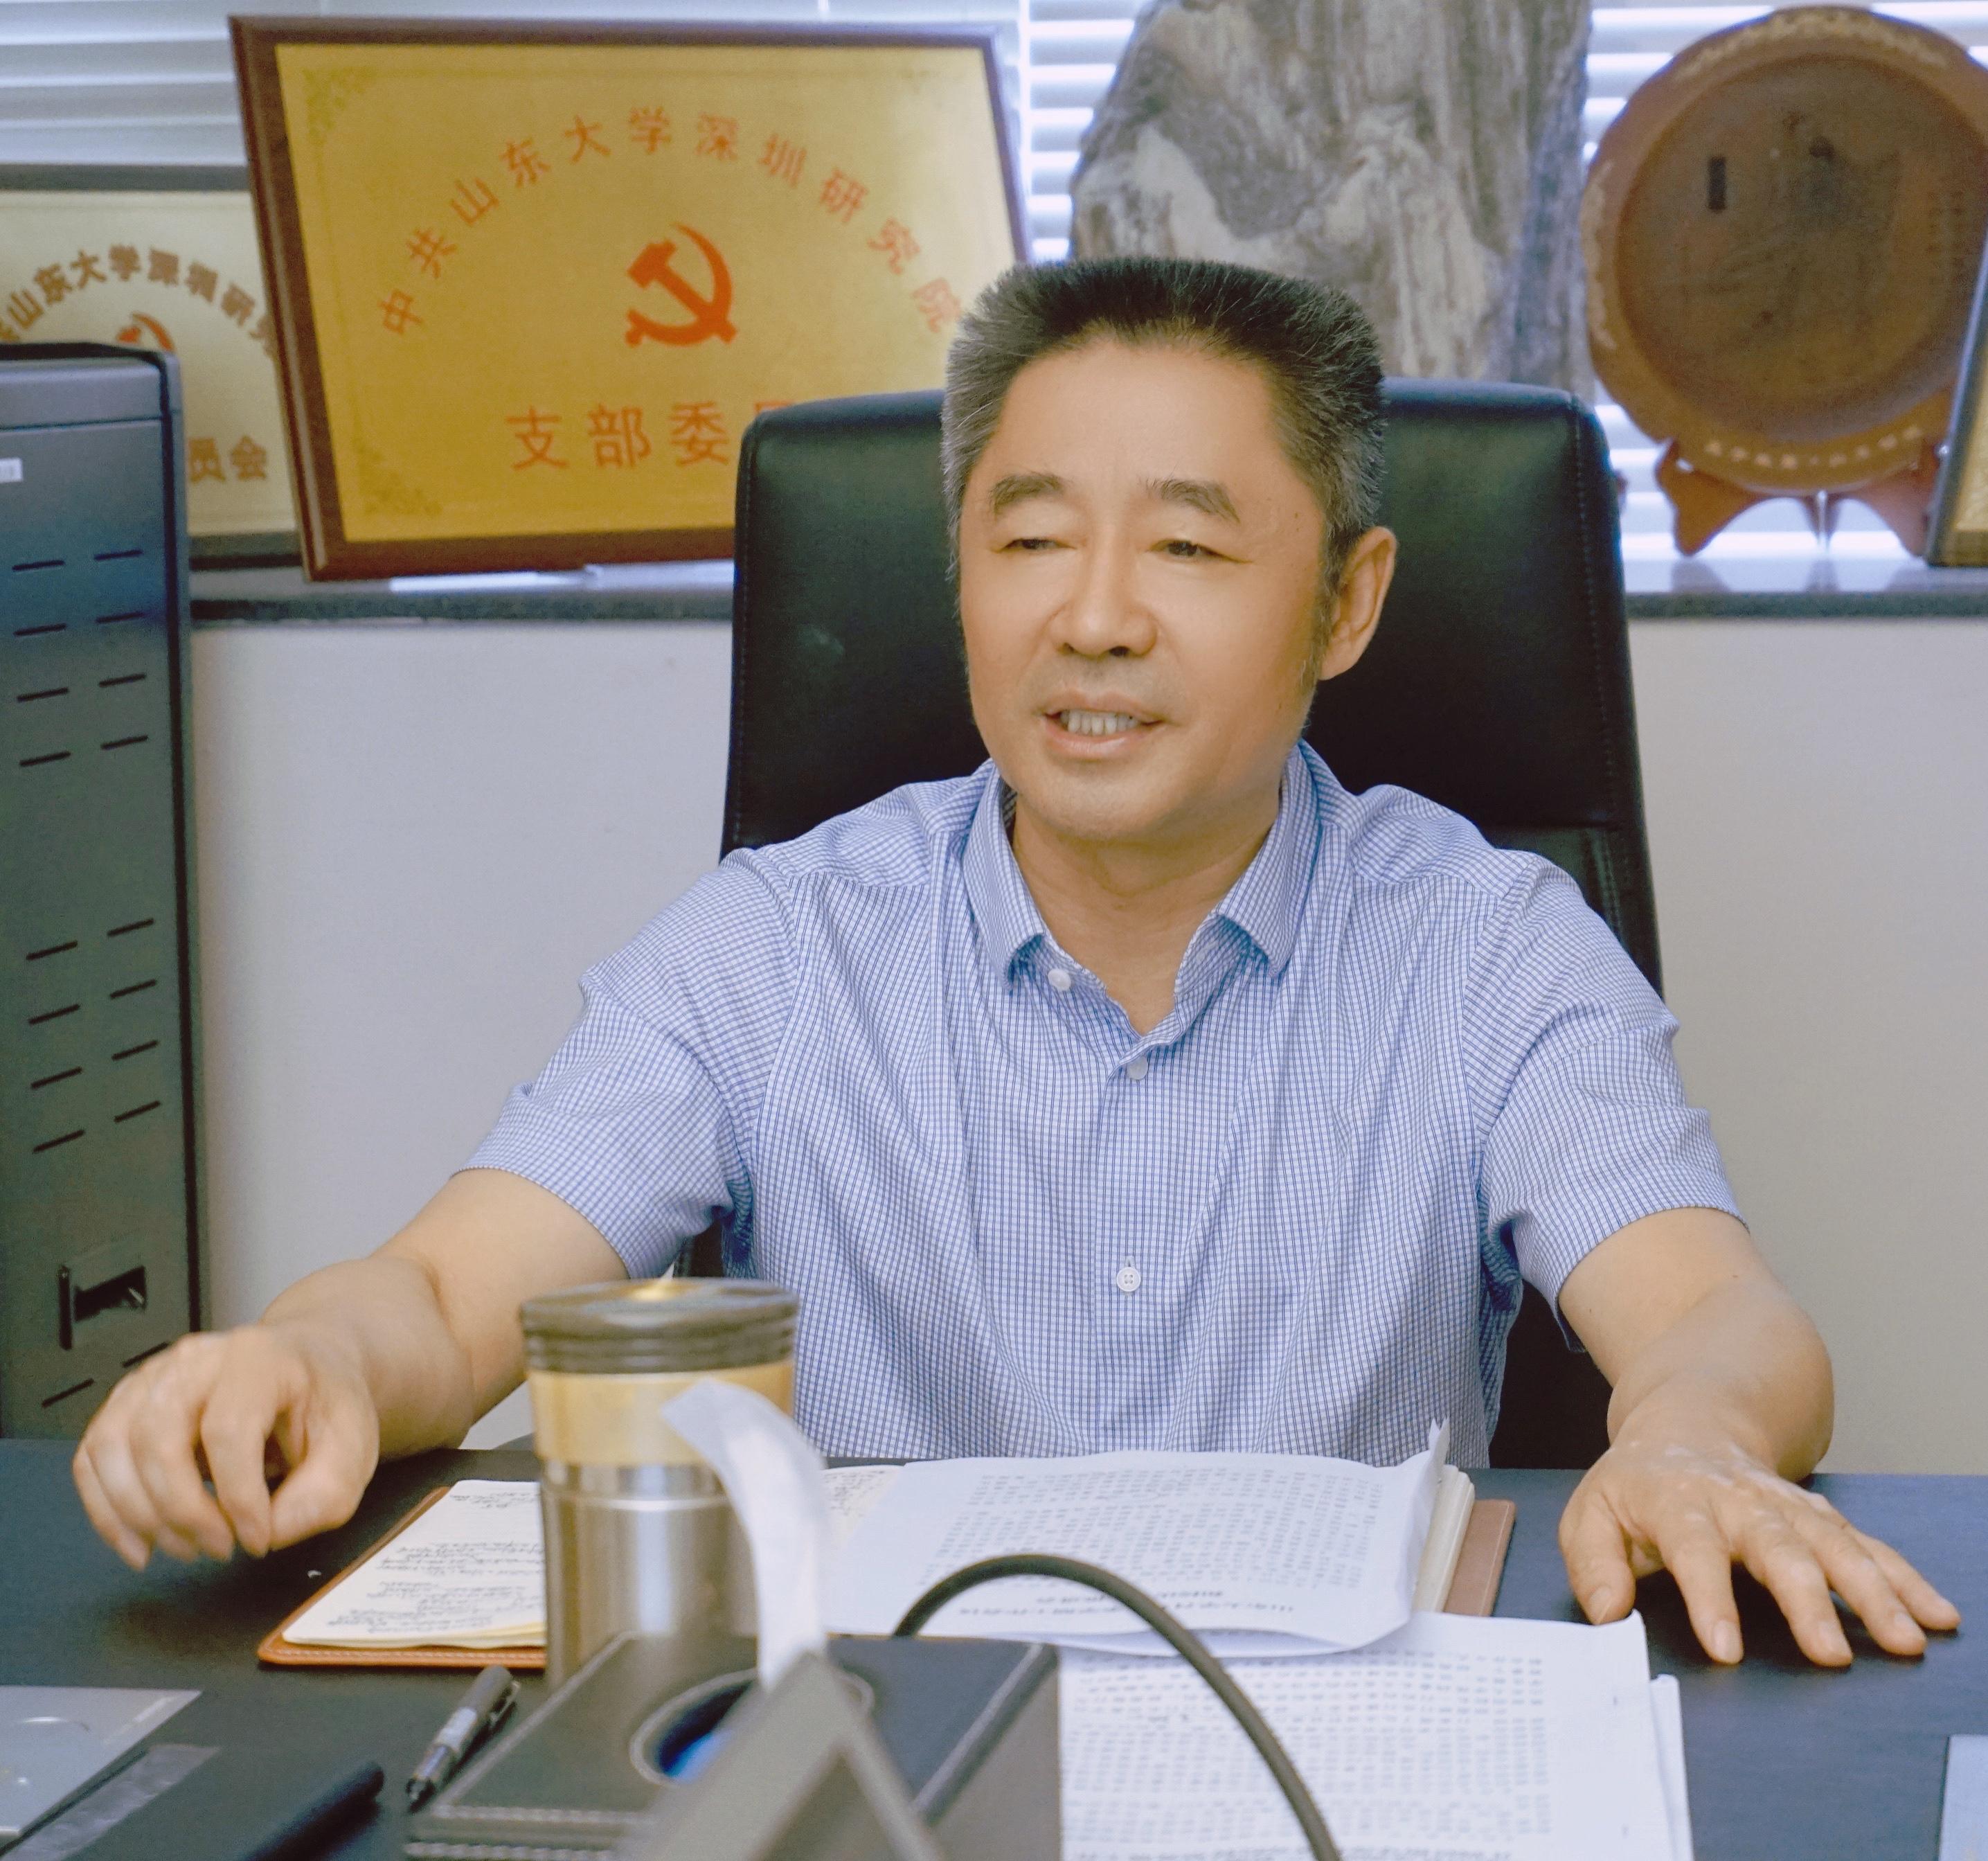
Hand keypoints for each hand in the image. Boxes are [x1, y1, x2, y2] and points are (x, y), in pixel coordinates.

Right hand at [73, 1323, 380, 1568]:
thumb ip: (323, 1496)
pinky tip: (139, 1543)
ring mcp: (154, 1376)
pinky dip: (106, 1509)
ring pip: (114, 1446)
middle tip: (218, 1548)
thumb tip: (267, 1533)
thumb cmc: (324, 1404)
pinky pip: (94, 1456)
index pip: (229, 1430)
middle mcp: (199, 1358)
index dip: (238, 1498)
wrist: (308, 1367)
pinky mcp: (128, 1402)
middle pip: (158, 1436)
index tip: (258, 1539)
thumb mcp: (353, 1448)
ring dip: (139, 1513)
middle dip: (182, 1510)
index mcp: (260, 1359)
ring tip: (184, 1548)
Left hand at [1559, 1418, 1959, 1665]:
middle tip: (1831, 1654)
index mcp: (1677, 1500)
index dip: (1709, 1597)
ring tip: (1903, 1640)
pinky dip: (1904, 1579)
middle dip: (1807, 1600)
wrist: (1688, 1428)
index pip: (1693, 1548)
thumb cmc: (1636, 1486)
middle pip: (1777, 1547)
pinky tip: (1934, 1613)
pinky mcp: (1820, 1516)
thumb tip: (1608, 1613)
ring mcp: (1787, 1506)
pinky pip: (1868, 1546)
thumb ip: (1593, 1563)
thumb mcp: (1590, 1514)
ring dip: (1873, 1592)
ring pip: (1835, 1545)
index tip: (1726, 1647)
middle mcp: (1739, 1500)